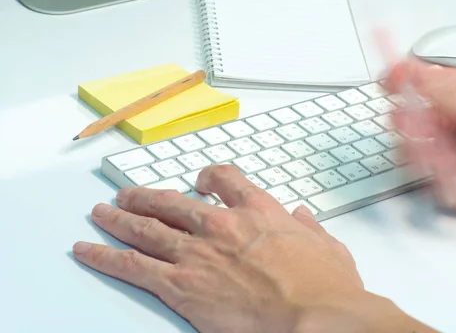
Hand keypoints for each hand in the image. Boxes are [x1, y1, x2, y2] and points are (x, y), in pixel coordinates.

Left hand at [73, 165, 431, 332]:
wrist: (315, 317)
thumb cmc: (324, 287)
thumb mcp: (327, 247)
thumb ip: (309, 228)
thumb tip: (301, 217)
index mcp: (257, 212)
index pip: (224, 179)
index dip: (208, 176)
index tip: (200, 180)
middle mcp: (221, 225)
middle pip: (172, 201)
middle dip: (147, 197)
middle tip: (130, 194)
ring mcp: (198, 253)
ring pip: (146, 228)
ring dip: (119, 218)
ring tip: (102, 213)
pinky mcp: (182, 285)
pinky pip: (133, 266)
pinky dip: (106, 256)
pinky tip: (89, 250)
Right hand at [384, 58, 455, 236]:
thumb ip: (442, 93)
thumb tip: (404, 73)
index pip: (420, 82)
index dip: (399, 80)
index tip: (385, 82)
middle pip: (408, 122)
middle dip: (413, 129)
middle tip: (427, 132)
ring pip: (416, 156)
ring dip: (434, 161)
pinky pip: (435, 186)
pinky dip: (455, 185)